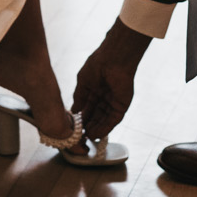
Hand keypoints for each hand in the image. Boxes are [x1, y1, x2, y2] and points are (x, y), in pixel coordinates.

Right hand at [73, 19, 150, 139]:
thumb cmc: (97, 65)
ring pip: (105, 119)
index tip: (76, 127)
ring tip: (88, 138)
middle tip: (82, 136)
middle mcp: (104, 97)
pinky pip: (113, 119)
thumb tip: (74, 111)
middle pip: (97, 115)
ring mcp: (113, 101)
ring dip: (97, 129)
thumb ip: (79, 97)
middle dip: (89, 125)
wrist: (112, 59)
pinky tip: (97, 134)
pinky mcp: (122, 105)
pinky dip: (106, 127)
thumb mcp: (83, 82)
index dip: (82, 118)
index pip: (88, 108)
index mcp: (95, 90)